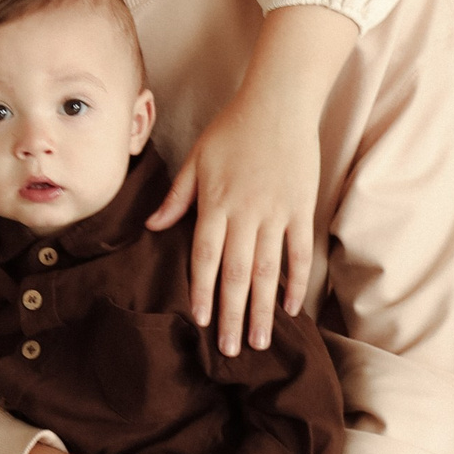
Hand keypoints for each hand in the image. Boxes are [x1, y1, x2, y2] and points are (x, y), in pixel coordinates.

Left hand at [146, 2, 355, 352]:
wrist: (278, 102)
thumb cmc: (232, 128)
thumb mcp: (196, 158)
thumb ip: (176, 196)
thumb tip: (151, 226)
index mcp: (215, 202)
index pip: (206, 256)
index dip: (203, 290)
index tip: (201, 321)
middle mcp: (245, 212)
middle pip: (237, 273)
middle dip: (233, 314)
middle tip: (231, 351)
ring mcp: (276, 212)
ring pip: (269, 270)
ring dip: (264, 308)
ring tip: (260, 341)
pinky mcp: (301, 208)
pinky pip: (299, 251)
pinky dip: (296, 281)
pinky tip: (292, 307)